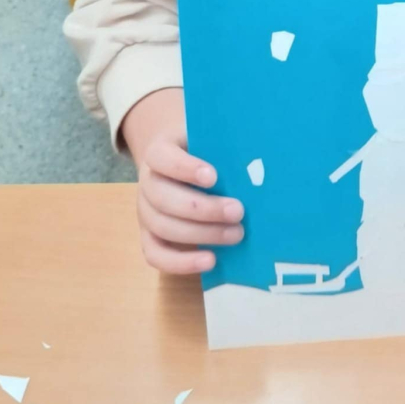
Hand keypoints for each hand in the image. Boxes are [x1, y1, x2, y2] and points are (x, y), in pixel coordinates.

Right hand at [120, 87, 243, 274]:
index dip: (185, 168)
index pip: (163, 158)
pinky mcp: (149, 237)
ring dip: (201, 234)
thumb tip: (259, 160)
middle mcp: (147, 183)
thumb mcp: (209, 140)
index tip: (214, 176)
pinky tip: (211, 261)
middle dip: (203, 208)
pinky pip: (156, 255)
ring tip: (236, 234)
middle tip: (238, 211)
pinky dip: (182, 263)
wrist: (178, 167)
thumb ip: (224, 147)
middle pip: (164, 198)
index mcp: (159, 153)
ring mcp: (145, 213)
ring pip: (164, 227)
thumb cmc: (202, 152)